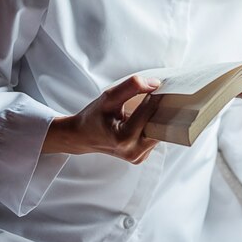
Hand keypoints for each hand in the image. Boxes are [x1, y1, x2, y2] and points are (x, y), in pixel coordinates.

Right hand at [43, 76, 161, 163]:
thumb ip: (131, 87)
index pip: (149, 112)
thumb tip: (154, 84)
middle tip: (157, 95)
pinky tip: (144, 119)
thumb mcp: (108, 98)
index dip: (155, 96)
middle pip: (159, 125)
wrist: (82, 136)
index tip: (158, 86)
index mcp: (124, 138)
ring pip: (159, 132)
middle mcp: (133, 151)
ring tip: (147, 107)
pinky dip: (152, 126)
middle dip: (159, 109)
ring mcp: (138, 157)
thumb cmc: (93, 117)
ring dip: (156, 117)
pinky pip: (154, 138)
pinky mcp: (141, 157)